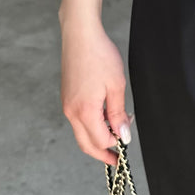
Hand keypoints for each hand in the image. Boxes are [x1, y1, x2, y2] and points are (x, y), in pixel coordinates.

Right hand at [60, 16, 132, 164]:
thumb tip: (122, 135)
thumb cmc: (99, 56)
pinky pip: (78, 119)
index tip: (127, 143)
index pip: (99, 141)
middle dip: (101, 152)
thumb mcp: (116, 85)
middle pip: (85, 143)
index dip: (114, 144)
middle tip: (116, 159)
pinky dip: (91, 124)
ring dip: (97, 137)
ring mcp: (67, 104)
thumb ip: (118, 113)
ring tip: (115, 131)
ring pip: (81, 132)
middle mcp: (71, 111)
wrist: (80, 34)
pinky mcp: (67, 96)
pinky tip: (105, 116)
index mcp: (84, 111)